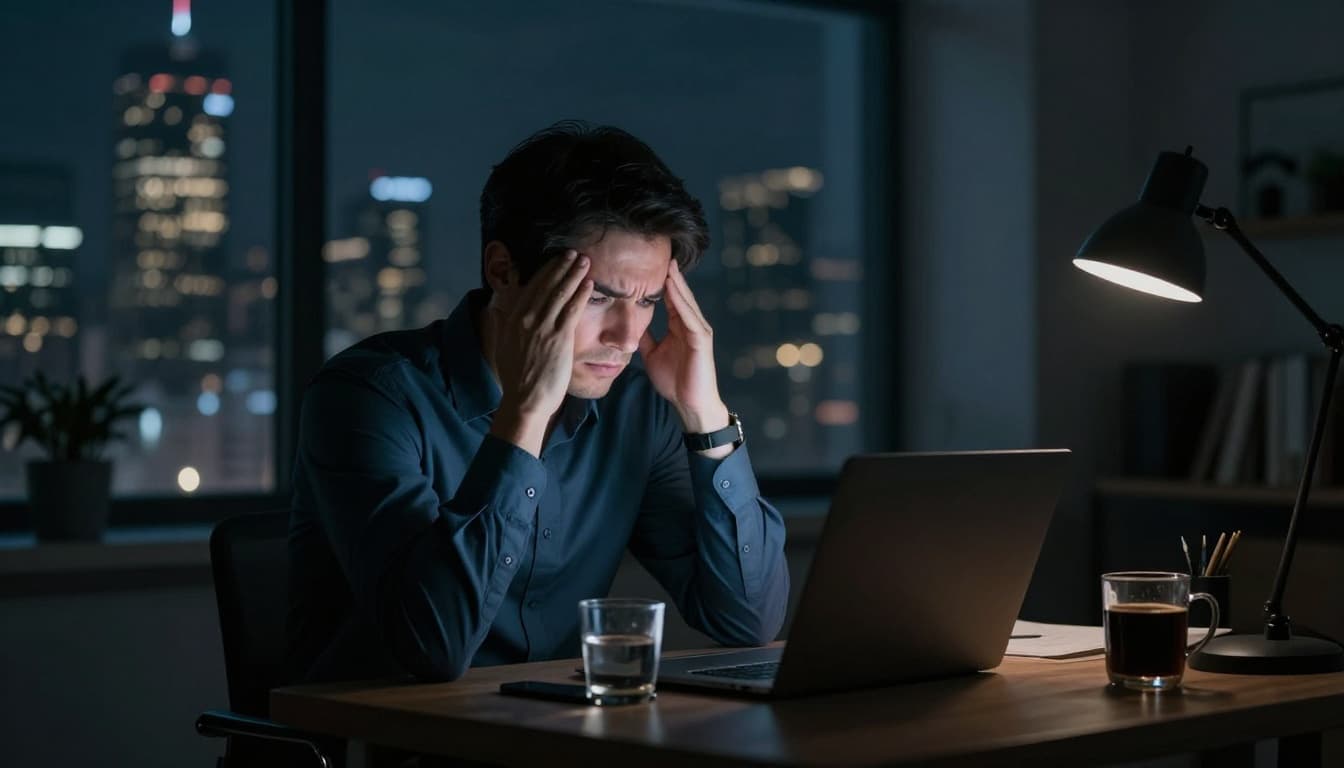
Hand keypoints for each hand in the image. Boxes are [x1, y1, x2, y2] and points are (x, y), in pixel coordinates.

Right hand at [488, 251, 591, 454]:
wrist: (524, 400)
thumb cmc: (517, 378)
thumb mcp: (504, 345)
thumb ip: (504, 325)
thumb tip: (501, 311)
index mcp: (513, 318)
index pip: (531, 286)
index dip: (546, 271)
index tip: (556, 260)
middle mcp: (526, 318)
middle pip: (547, 284)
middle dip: (561, 266)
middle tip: (574, 253)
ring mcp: (542, 327)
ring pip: (561, 292)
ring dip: (574, 274)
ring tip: (585, 261)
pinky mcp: (558, 338)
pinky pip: (572, 309)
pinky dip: (581, 293)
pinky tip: (589, 283)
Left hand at [638, 260, 729, 434]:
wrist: (690, 405)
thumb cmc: (675, 382)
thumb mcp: (652, 354)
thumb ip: (645, 338)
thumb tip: (630, 325)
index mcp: (680, 326)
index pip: (670, 298)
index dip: (661, 281)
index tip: (649, 263)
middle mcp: (691, 325)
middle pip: (680, 295)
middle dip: (672, 275)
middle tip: (661, 254)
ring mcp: (699, 331)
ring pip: (686, 302)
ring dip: (677, 284)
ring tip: (668, 266)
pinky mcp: (702, 341)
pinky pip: (690, 318)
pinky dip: (682, 303)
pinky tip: (673, 290)